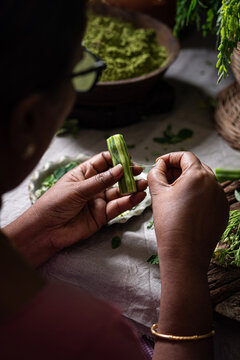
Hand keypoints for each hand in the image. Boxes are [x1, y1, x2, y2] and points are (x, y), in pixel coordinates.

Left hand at [32, 151, 146, 251]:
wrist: (46, 231)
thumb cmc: (54, 204)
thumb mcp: (77, 189)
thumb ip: (100, 181)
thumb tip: (120, 169)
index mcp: (83, 174)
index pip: (103, 161)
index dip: (116, 158)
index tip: (128, 158)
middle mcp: (93, 186)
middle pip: (114, 176)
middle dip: (127, 173)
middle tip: (138, 171)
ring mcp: (98, 200)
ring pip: (118, 192)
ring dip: (131, 187)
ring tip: (143, 184)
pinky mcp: (102, 215)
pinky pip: (118, 207)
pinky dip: (129, 202)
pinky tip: (138, 196)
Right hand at [148, 152, 228, 274]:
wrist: (185, 254)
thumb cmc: (169, 223)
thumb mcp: (158, 193)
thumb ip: (156, 173)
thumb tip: (159, 166)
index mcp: (198, 175)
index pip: (185, 156)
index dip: (169, 158)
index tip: (159, 165)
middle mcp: (214, 183)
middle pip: (195, 167)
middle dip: (178, 170)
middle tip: (163, 179)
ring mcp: (220, 198)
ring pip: (203, 181)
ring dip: (188, 183)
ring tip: (173, 194)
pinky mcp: (222, 210)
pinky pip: (209, 195)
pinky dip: (198, 195)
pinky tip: (185, 207)